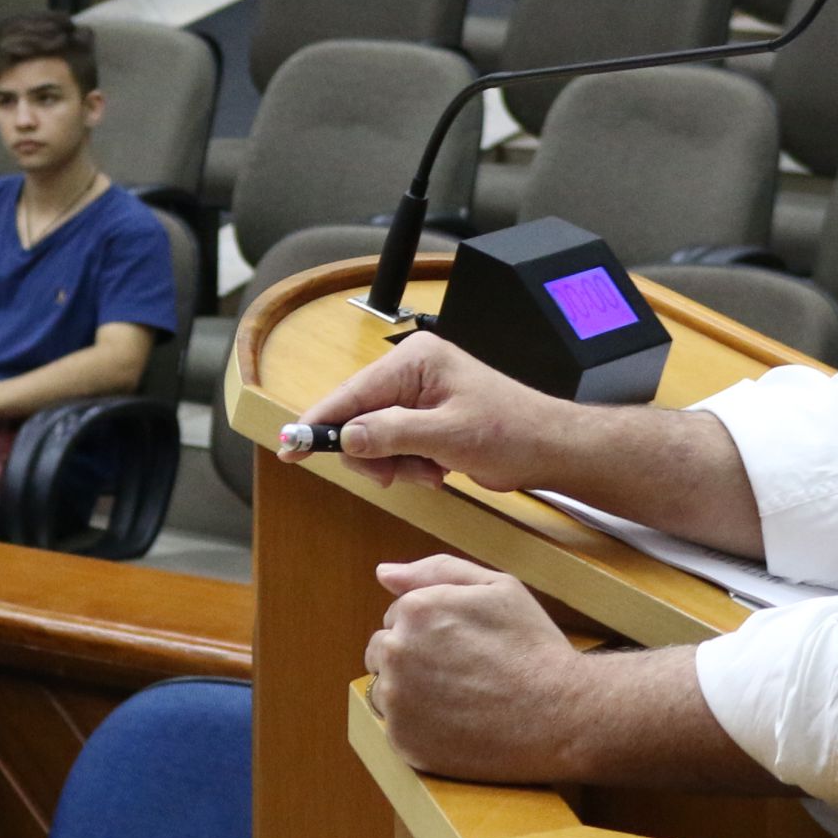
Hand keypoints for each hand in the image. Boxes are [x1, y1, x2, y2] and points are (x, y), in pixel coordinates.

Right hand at [301, 331, 563, 494]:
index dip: (319, 422)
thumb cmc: (511, 431)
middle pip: (360, 417)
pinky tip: (436, 469)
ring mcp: (418, 394)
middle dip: (373, 453)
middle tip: (394, 476)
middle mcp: (412, 371)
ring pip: (375, 437)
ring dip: (396, 464)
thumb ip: (392, 433)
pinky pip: (395, 444)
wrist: (547, 447)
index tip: (290, 444)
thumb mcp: (447, 436)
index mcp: (415, 361)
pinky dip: (409, 465)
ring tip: (430, 472)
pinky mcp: (425, 417)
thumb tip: (348, 436)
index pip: (352, 392)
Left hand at [363, 555, 585, 783]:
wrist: (562, 715)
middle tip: (461, 674)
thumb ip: (435, 571)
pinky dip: (420, 728)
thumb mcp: (497, 587)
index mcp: (415, 610)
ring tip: (460, 700)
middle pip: (383, 653)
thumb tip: (384, 573)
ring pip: (387, 691)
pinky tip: (457, 726)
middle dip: (413, 659)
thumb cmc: (533, 647)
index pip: (395, 617)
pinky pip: (398, 729)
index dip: (430, 631)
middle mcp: (396, 652)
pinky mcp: (404, 742)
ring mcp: (397, 700)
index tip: (463, 647)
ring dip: (411, 694)